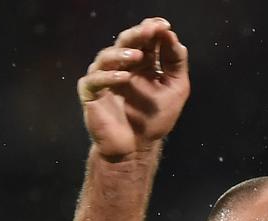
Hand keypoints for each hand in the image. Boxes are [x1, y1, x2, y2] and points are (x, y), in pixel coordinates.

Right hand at [77, 18, 189, 160]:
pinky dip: (109, 77)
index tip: (164, 25)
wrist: (137, 148)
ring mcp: (103, 78)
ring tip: (138, 56)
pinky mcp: (91, 93)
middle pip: (124, 43)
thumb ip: (176, 65)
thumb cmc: (154, 119)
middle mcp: (120, 67)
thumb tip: (175, 39)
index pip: (144, 41)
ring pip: (106, 57)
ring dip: (122, 54)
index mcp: (140, 64)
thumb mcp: (175, 90)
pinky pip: (94, 80)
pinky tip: (124, 77)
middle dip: (137, 34)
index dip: (152, 30)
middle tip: (150, 30)